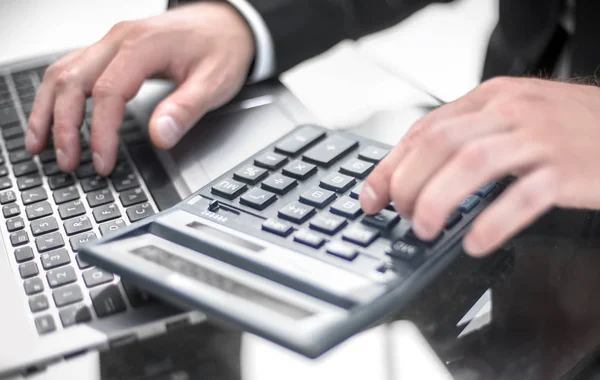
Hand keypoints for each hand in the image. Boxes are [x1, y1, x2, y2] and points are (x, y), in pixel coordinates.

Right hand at [25, 2, 254, 175]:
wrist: (226, 23)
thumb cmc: (221, 48)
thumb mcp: (215, 82)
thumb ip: (187, 109)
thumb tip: (161, 136)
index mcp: (143, 45)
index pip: (108, 92)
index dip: (101, 132)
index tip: (102, 162)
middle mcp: (119, 39)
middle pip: (73, 80)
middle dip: (63, 126)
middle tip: (67, 163)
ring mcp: (111, 42)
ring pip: (63, 73)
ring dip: (47, 111)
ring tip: (40, 146)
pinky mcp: (111, 51)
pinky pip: (72, 70)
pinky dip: (57, 97)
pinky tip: (53, 118)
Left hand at [359, 77, 599, 255]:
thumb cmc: (567, 127)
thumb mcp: (512, 117)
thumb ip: (467, 136)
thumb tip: (413, 172)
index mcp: (490, 99)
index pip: (424, 129)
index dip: (391, 166)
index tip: (371, 195)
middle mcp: (510, 112)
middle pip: (440, 144)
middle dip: (409, 184)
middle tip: (402, 214)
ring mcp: (539, 139)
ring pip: (473, 163)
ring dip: (439, 200)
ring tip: (426, 229)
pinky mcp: (567, 170)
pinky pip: (522, 197)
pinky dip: (493, 223)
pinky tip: (475, 242)